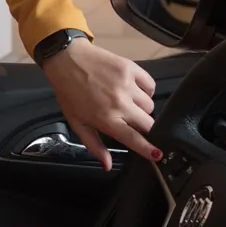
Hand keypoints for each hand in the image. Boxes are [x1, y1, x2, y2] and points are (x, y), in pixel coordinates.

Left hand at [41, 39, 156, 167]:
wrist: (67, 61)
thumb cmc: (70, 94)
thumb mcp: (78, 123)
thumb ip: (94, 146)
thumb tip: (107, 165)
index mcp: (107, 119)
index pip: (134, 139)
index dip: (148, 150)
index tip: (158, 155)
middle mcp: (120, 103)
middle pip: (148, 123)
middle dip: (145, 127)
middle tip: (135, 123)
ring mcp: (127, 85)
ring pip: (150, 104)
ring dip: (143, 108)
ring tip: (129, 103)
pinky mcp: (131, 68)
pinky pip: (150, 84)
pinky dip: (146, 90)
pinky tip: (135, 90)